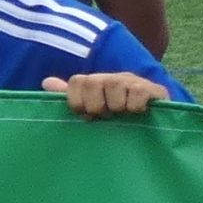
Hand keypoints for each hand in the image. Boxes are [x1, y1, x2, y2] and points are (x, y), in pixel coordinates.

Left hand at [49, 71, 168, 120]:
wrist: (156, 124)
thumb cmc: (119, 119)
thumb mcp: (93, 109)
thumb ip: (71, 96)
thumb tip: (46, 82)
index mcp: (96, 82)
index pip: (77, 81)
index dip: (77, 101)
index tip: (86, 116)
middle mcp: (113, 78)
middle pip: (93, 82)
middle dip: (96, 105)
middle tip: (105, 116)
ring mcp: (134, 82)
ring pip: (115, 86)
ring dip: (117, 107)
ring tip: (122, 115)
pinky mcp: (154, 89)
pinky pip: (138, 93)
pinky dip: (135, 106)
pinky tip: (138, 113)